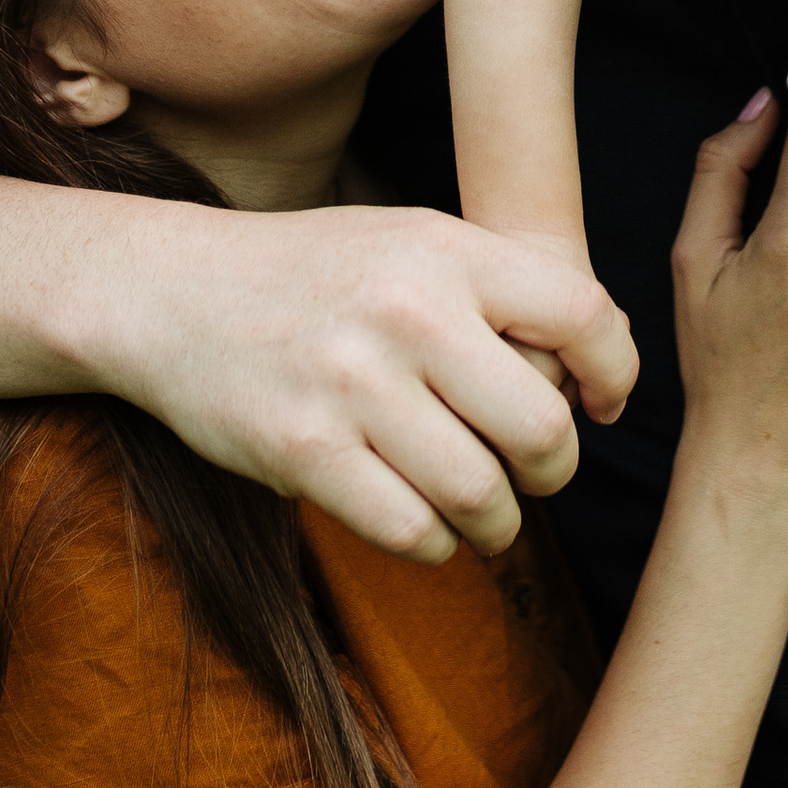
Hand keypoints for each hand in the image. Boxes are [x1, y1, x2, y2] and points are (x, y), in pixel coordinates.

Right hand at [84, 199, 638, 563]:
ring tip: (482, 512)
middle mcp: (407, 311)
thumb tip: (596, 372)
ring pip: (480, 497)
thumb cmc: (315, 275)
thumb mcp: (411, 242)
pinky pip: (411, 532)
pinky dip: (434, 545)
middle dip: (553, 471)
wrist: (173, 291)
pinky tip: (423, 522)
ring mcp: (352, 384)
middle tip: (533, 473)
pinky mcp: (302, 451)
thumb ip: (498, 291)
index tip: (602, 405)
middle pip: (542, 430)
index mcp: (447, 249)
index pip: (584, 315)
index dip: (614, 373)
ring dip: (496, 523)